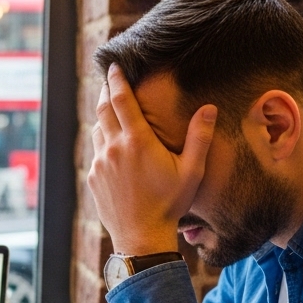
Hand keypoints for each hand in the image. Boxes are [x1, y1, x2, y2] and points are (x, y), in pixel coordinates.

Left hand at [88, 65, 217, 254]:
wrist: (141, 236)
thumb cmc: (170, 204)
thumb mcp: (192, 171)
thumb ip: (200, 137)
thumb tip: (209, 108)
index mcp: (138, 141)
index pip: (121, 100)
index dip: (116, 80)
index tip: (114, 66)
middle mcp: (114, 148)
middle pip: (103, 109)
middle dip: (105, 91)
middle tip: (109, 80)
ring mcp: (100, 163)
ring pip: (97, 130)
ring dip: (103, 116)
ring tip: (110, 109)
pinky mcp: (93, 177)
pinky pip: (95, 151)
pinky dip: (102, 140)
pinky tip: (110, 143)